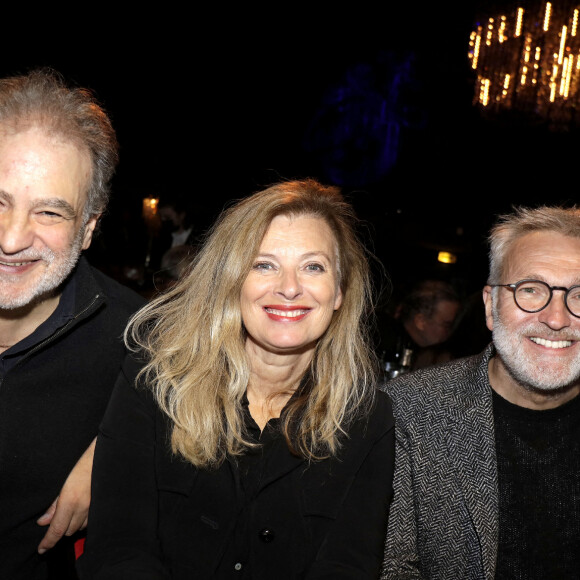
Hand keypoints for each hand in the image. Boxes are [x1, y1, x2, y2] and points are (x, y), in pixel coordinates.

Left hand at [37, 438, 95, 553]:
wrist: (109, 454)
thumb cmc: (86, 463)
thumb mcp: (65, 482)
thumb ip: (55, 504)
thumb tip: (43, 521)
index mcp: (71, 500)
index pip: (57, 529)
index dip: (48, 542)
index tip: (42, 549)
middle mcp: (84, 507)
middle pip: (68, 531)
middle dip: (61, 529)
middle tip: (57, 520)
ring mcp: (95, 507)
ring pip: (80, 527)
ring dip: (73, 524)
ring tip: (71, 514)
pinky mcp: (104, 506)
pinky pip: (92, 521)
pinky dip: (85, 520)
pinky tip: (84, 511)